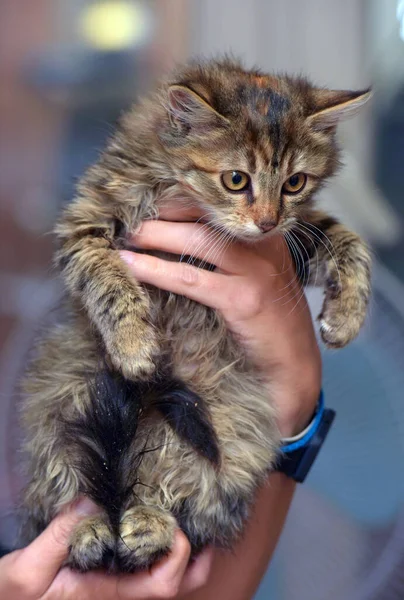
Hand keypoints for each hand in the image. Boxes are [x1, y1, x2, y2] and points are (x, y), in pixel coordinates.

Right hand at [0, 499, 211, 598]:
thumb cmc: (11, 595)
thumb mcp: (27, 569)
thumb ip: (59, 535)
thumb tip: (93, 499)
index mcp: (107, 595)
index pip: (160, 586)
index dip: (177, 557)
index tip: (175, 525)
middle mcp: (117, 593)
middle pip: (172, 588)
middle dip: (196, 564)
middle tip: (207, 533)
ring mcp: (113, 586)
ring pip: (160, 579)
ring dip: (181, 555)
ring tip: (191, 524)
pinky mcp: (105, 577)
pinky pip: (142, 566)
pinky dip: (157, 547)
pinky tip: (155, 523)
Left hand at [121, 204, 321, 435]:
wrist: (294, 365)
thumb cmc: (268, 322)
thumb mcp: (253, 277)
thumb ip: (226, 256)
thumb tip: (173, 238)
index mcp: (265, 233)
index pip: (216, 203)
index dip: (178, 197)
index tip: (147, 198)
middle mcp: (263, 242)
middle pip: (205, 214)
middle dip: (162, 211)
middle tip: (127, 214)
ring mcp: (256, 269)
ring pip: (195, 240)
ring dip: (153, 235)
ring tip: (124, 237)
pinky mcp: (244, 298)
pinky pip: (190, 278)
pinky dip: (155, 270)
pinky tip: (131, 266)